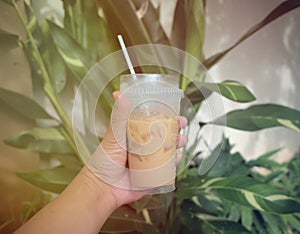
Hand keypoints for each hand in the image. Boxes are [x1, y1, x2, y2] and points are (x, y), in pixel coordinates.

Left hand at [86, 91, 186, 206]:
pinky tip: (176, 159)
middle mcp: (142, 149)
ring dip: (176, 145)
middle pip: (162, 137)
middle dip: (174, 130)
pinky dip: (173, 164)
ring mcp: (148, 163)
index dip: (163, 117)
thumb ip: (118, 116)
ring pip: (167, 152)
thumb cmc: (103, 162)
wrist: (102, 189)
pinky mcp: (151, 176)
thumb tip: (118, 95)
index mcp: (133, 137)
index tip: (173, 111)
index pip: (151, 123)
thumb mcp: (113, 136)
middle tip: (181, 125)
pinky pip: (166, 169)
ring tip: (180, 141)